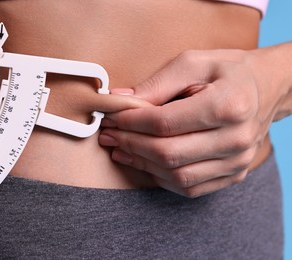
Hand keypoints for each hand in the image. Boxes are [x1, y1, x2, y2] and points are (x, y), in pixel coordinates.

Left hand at [99, 47, 291, 197]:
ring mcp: (237, 162)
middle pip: (168, 154)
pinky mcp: (234, 174)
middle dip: (130, 145)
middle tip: (108, 135)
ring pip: (177, 176)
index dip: (130, 123)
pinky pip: (190, 188)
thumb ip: (156, 84)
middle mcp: (236, 139)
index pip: (164, 123)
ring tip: (119, 149)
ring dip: (141, 164)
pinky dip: (160, 178)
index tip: (110, 118)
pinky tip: (142, 162)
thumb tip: (120, 102)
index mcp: (228, 105)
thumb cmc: (228, 71)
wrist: (267, 88)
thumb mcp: (193, 63)